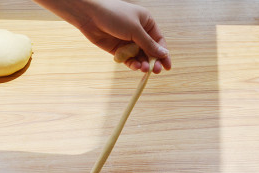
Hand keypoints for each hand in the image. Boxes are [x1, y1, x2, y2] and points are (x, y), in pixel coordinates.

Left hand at [33, 0, 171, 73]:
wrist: (90, 16)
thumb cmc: (115, 16)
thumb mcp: (135, 30)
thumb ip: (149, 44)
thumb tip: (164, 54)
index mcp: (146, 23)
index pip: (159, 41)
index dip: (164, 54)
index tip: (167, 67)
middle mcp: (138, 33)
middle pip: (150, 51)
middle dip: (153, 61)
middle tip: (155, 71)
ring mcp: (128, 42)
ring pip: (139, 57)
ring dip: (143, 63)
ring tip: (143, 69)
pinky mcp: (118, 50)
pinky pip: (128, 59)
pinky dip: (132, 64)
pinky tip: (135, 66)